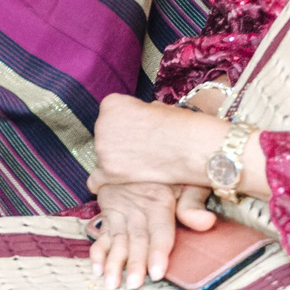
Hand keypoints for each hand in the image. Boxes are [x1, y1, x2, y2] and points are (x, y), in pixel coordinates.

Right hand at [86, 180, 215, 289]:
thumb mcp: (187, 180)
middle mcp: (136, 207)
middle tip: (133, 285)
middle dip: (134, 263)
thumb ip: (194, 203)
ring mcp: (119, 210)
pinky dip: (97, 252)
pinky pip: (101, 234)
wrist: (136, 149)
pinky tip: (97, 269)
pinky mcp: (108, 212)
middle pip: (136, 239)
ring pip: (117, 239)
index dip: (158, 252)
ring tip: (112, 283)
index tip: (157, 272)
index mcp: (158, 201)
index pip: (159, 231)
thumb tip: (207, 222)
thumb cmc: (169, 172)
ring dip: (113, 262)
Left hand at [90, 94, 225, 188]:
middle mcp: (102, 123)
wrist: (193, 146)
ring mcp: (104, 148)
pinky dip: (101, 183)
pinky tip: (108, 186)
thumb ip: (137, 113)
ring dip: (116, 162)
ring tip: (139, 166)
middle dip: (119, 144)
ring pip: (104, 158)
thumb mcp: (154, 107)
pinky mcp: (110, 171)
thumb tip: (134, 118)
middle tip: (141, 151)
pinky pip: (95, 180)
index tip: (139, 133)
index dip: (126, 127)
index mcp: (111, 104)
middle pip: (105, 137)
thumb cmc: (181, 126)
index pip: (110, 117)